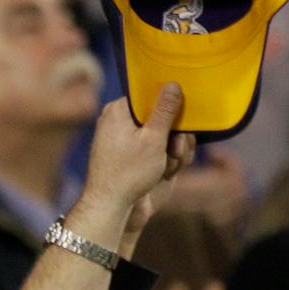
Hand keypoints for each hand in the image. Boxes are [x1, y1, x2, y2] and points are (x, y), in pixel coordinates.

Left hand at [75, 85, 192, 242]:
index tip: (179, 123)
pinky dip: (164, 160)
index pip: (151, 95)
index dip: (170, 107)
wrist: (109, 205)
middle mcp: (118, 121)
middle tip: (175, 151)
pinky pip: (155, 148)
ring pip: (162, 134)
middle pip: (160, 116)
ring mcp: (124, 138)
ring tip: (167, 167)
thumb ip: (165, 110)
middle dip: (174, 136)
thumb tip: (172, 83)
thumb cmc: (129, 172)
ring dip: (172, 151)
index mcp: (119, 110)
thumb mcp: (153, 138)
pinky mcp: (130, 155)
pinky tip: (164, 173)